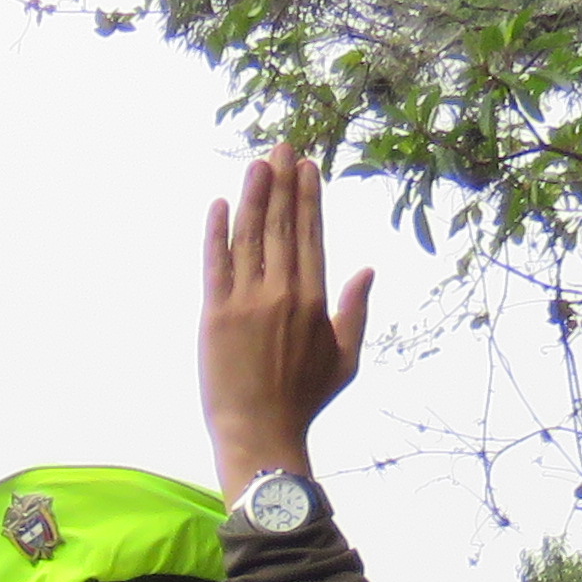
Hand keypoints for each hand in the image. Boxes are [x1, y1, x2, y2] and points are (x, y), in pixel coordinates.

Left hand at [199, 145, 369, 496]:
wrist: (261, 434)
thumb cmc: (303, 402)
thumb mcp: (345, 359)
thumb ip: (356, 311)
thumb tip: (366, 270)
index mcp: (315, 299)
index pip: (311, 235)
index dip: (309, 199)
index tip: (307, 168)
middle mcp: (283, 293)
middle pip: (282, 225)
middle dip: (282, 183)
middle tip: (281, 148)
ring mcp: (248, 302)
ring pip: (250, 236)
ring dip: (252, 196)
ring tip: (256, 164)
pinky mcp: (215, 315)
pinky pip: (215, 264)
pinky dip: (216, 233)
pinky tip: (219, 204)